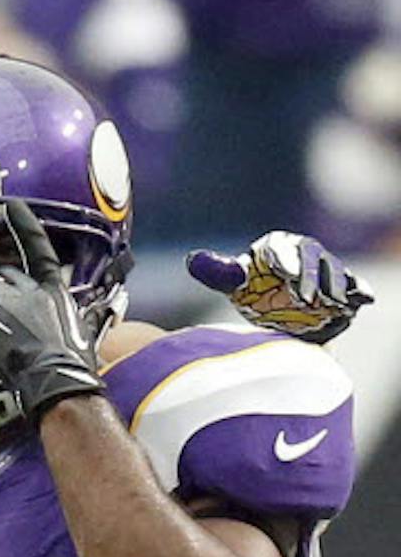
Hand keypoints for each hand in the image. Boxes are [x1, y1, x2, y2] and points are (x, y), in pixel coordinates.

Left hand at [0, 198, 106, 421]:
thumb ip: (86, 318)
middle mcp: (31, 288)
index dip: (24, 225)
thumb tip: (100, 315)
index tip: (11, 206)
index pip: (38, 248)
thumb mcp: (85, 333)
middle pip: (4, 273)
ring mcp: (7, 297)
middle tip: (1, 319)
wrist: (56, 380)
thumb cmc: (73, 365)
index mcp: (55, 291)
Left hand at [187, 232, 373, 345]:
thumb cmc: (254, 291)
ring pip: (333, 270)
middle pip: (310, 256)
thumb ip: (219, 272)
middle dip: (310, 275)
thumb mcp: (235, 284)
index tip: (284, 275)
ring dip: (333, 285)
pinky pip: (354, 284)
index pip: (280, 247)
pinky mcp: (341, 285)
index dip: (284, 259)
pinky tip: (362, 299)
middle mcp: (304, 251)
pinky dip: (359, 290)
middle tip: (305, 297)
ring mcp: (325, 268)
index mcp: (277, 246)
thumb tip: (193, 259)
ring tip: (329, 303)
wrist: (279, 311)